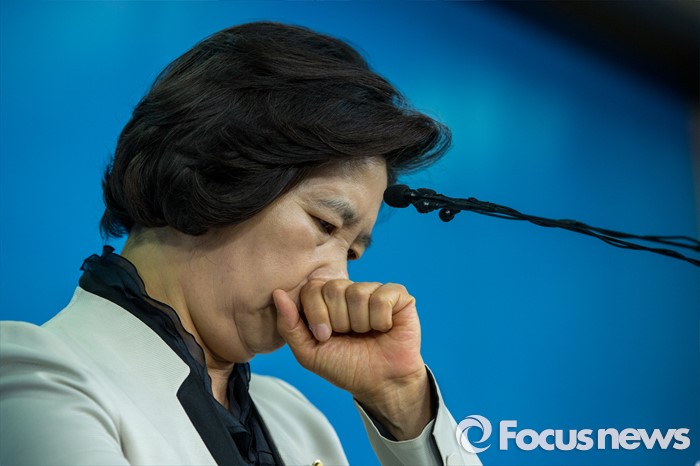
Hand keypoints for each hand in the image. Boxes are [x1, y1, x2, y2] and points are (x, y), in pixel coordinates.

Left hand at [273, 279, 432, 438]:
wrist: (380, 384)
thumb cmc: (345, 367)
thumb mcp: (308, 352)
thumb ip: (289, 325)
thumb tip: (277, 294)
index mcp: (326, 300)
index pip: (311, 288)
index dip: (316, 315)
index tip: (325, 336)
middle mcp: (349, 290)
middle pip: (333, 288)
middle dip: (338, 321)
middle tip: (349, 336)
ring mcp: (373, 290)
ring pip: (357, 293)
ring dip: (360, 324)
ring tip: (367, 333)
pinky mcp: (398, 295)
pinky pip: (381, 298)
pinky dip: (380, 320)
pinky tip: (384, 328)